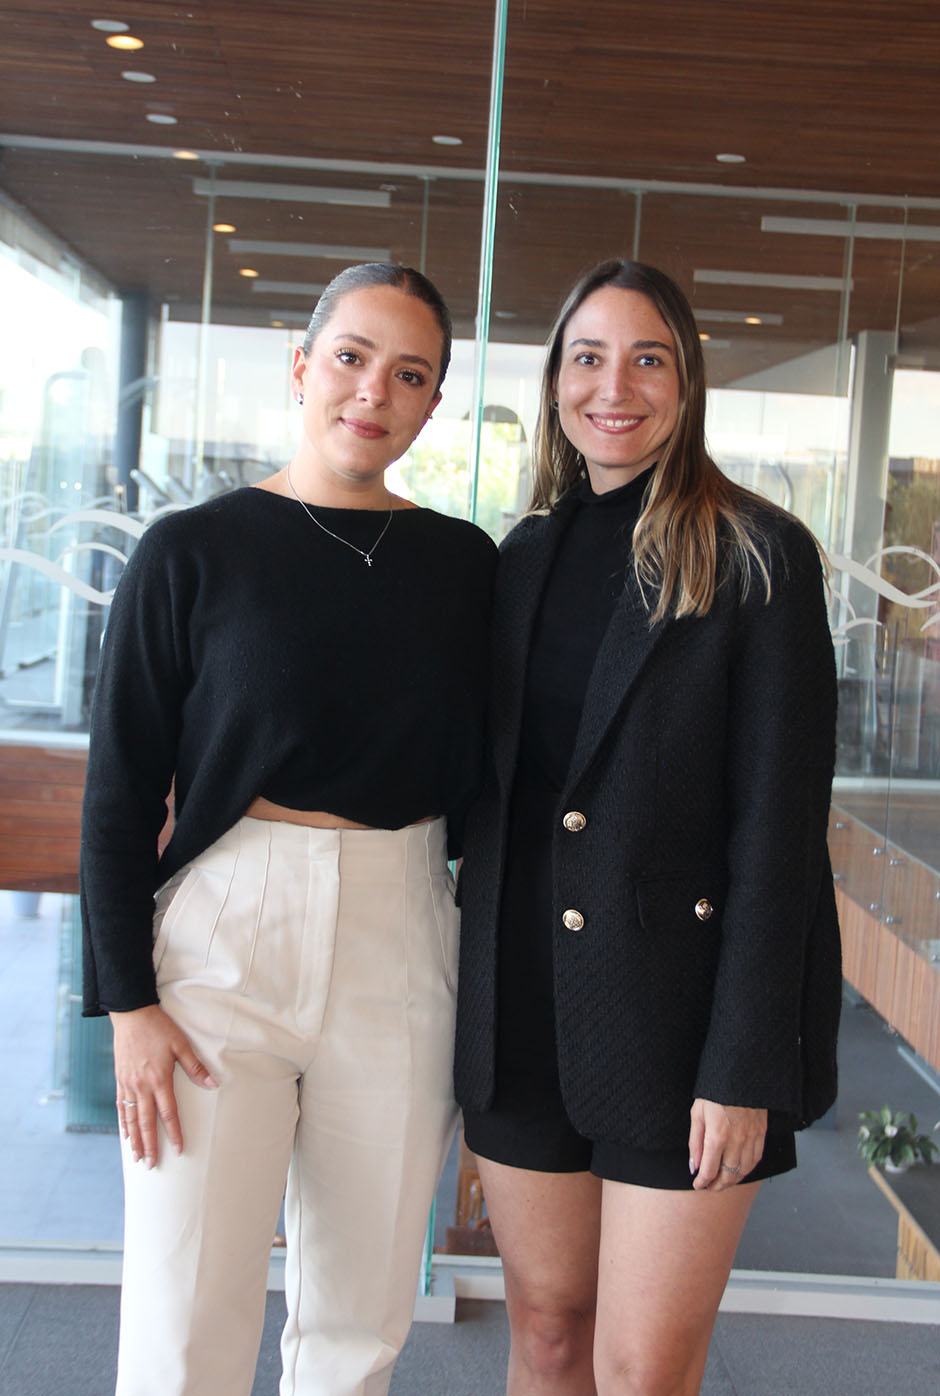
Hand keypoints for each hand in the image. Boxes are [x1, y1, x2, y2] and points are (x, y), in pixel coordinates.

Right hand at [110, 1004, 218, 1167]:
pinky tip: (125, 1134)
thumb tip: (213, 1083)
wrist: (131, 1014)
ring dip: (135, 1140)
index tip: (178, 1149)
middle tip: (152, 1165)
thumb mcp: (181, 1044)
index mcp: (159, 1079)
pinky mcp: (120, 1080)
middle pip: (147, 1122)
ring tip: (137, 1157)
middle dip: (150, 1145)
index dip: (174, 1132)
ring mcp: (128, 1084)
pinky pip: (121, 1106)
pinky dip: (123, 1123)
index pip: (168, 1113)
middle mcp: (142, 1086)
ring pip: (132, 1118)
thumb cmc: (158, 1028)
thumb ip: (195, 1066)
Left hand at [688, 1098, 766, 1190]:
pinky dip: (747, 1170)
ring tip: (722, 1182)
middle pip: (728, 1175)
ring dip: (732, 1181)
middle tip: (709, 1187)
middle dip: (717, 1186)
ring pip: (744, 1171)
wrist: (740, 1073)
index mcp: (717, 1135)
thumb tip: (694, 1166)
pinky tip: (739, 1170)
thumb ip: (695, 1142)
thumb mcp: (697, 1113)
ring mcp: (752, 1137)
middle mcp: (737, 1140)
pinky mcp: (761, 1132)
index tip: (697, 1185)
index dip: (702, 1182)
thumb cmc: (714, 1092)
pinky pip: (756, 1159)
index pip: (709, 1170)